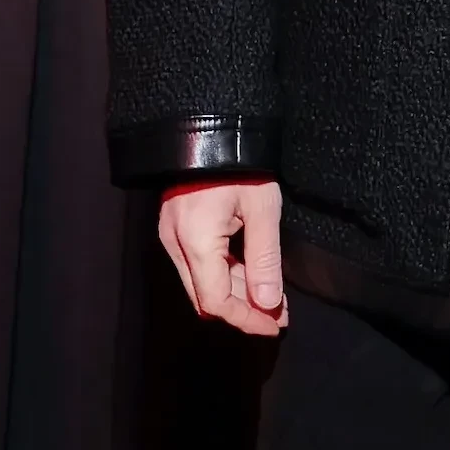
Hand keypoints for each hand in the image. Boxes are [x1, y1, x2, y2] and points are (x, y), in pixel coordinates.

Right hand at [157, 178, 288, 338]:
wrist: (208, 124)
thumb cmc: (240, 162)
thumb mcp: (262, 210)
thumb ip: (264, 260)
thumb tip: (268, 303)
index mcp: (196, 243)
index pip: (217, 302)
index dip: (246, 320)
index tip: (275, 325)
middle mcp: (175, 245)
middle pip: (205, 297)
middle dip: (243, 310)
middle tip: (278, 315)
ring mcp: (171, 235)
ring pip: (201, 282)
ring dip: (235, 293)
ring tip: (271, 296)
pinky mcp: (175, 227)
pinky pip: (197, 263)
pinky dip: (224, 274)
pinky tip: (251, 273)